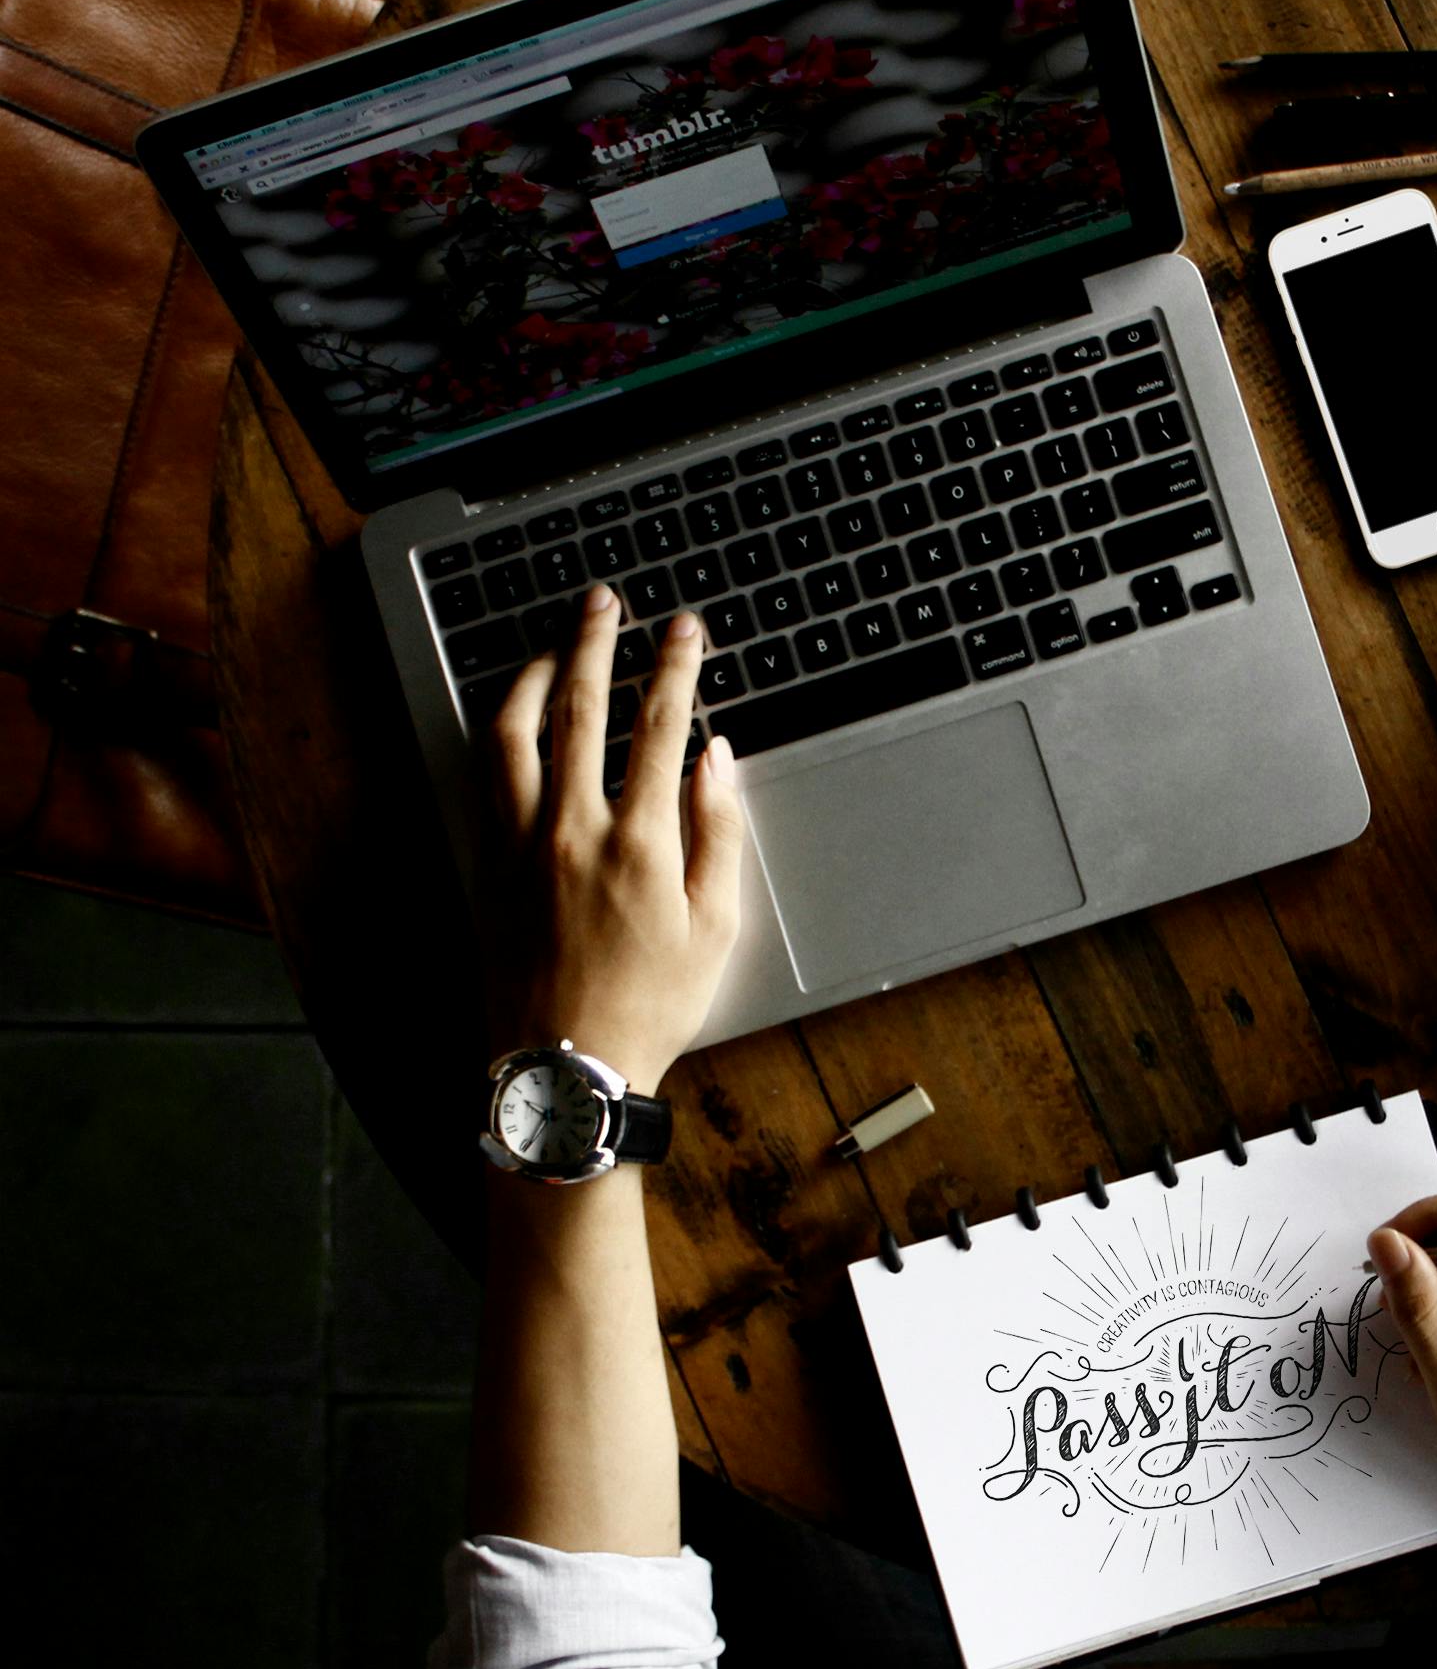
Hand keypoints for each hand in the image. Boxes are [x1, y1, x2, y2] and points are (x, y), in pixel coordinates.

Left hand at [476, 588, 744, 1092]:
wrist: (567, 1066)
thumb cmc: (650, 1006)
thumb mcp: (715, 927)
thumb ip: (719, 833)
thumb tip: (716, 758)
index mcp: (640, 843)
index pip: (658, 726)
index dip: (674, 666)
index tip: (684, 629)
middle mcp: (572, 829)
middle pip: (580, 707)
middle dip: (595, 641)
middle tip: (606, 601)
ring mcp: (519, 843)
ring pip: (515, 731)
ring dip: (535, 674)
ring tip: (553, 644)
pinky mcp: (485, 864)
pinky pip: (485, 775)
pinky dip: (500, 731)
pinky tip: (512, 716)